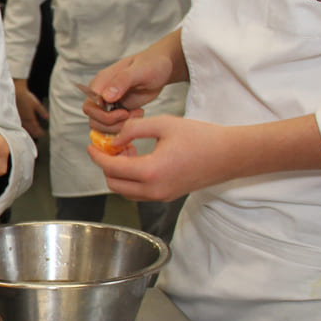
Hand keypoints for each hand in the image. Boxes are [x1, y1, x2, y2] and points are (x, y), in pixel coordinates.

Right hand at [13, 80, 47, 137]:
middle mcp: (24, 120)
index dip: (39, 132)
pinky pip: (18, 124)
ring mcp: (18, 119)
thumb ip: (42, 111)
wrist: (16, 92)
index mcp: (30, 118)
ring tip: (30, 134)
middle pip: (29, 130)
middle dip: (34, 133)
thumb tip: (47, 117)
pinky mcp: (13, 116)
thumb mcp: (36, 104)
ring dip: (27, 131)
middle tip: (37, 136)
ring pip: (23, 128)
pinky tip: (21, 127)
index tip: (42, 134)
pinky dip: (21, 127)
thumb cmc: (26, 97)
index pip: (35, 128)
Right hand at [85, 31, 184, 126]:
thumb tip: (106, 97)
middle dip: (113, 124)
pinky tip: (137, 115)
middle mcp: (101, 94)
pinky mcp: (117, 110)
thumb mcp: (139, 70)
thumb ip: (122, 81)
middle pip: (93, 119)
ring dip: (119, 127)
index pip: (90, 107)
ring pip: (101, 125)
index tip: (124, 112)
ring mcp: (108, 103)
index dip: (104, 116)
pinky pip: (113, 126)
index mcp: (101, 82)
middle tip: (131, 115)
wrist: (160, 68)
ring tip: (137, 114)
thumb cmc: (151, 65)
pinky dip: (124, 126)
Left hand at [86, 115, 231, 200]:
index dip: (97, 156)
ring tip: (126, 151)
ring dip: (119, 173)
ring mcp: (161, 196)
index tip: (91, 145)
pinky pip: (139, 193)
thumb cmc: (200, 137)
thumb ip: (132, 130)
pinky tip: (139, 159)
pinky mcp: (168, 196)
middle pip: (114, 184)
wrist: (230, 155)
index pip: (111, 168)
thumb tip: (114, 140)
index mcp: (151, 172)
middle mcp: (154, 190)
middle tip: (109, 147)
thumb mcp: (163, 124)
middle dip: (106, 166)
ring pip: (126, 191)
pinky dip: (131, 179)